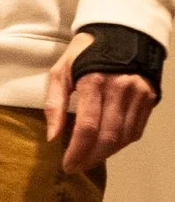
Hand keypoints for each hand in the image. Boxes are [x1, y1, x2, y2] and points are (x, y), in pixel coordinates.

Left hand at [45, 32, 157, 175]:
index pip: (87, 127)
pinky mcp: (149, 98)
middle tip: (76, 167)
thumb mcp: (59, 71)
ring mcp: (138, 94)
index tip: (67, 165)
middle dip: (90, 157)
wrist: (120, 34)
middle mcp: (120, 89)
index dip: (77, 151)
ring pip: (124, 137)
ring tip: (88, 159)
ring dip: (106, 154)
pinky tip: (106, 147)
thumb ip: (54, 104)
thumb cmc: (83, 54)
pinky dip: (121, 143)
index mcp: (93, 82)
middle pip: (108, 136)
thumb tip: (52, 138)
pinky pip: (136, 130)